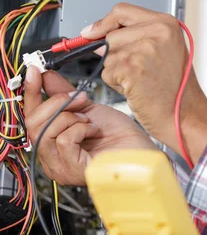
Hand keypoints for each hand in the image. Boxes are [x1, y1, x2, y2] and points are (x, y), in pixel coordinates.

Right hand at [24, 67, 156, 185]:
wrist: (143, 151)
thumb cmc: (122, 138)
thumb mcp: (89, 109)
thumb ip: (65, 95)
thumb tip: (46, 76)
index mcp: (52, 144)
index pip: (29, 116)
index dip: (31, 91)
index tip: (35, 71)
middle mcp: (52, 158)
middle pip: (33, 123)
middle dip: (58, 103)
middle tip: (80, 99)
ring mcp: (60, 167)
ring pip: (45, 130)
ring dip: (71, 116)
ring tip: (89, 120)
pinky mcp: (72, 170)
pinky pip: (63, 140)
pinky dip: (80, 129)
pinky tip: (94, 131)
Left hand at [80, 3, 206, 162]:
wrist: (186, 114)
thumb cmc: (176, 88)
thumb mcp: (165, 50)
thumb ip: (136, 35)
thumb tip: (96, 34)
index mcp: (166, 23)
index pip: (122, 11)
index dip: (103, 23)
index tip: (92, 32)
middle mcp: (157, 32)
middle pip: (110, 34)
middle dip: (114, 54)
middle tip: (138, 70)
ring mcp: (145, 49)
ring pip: (107, 55)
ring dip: (117, 71)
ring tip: (141, 80)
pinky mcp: (133, 67)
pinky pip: (108, 72)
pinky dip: (117, 84)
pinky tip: (137, 89)